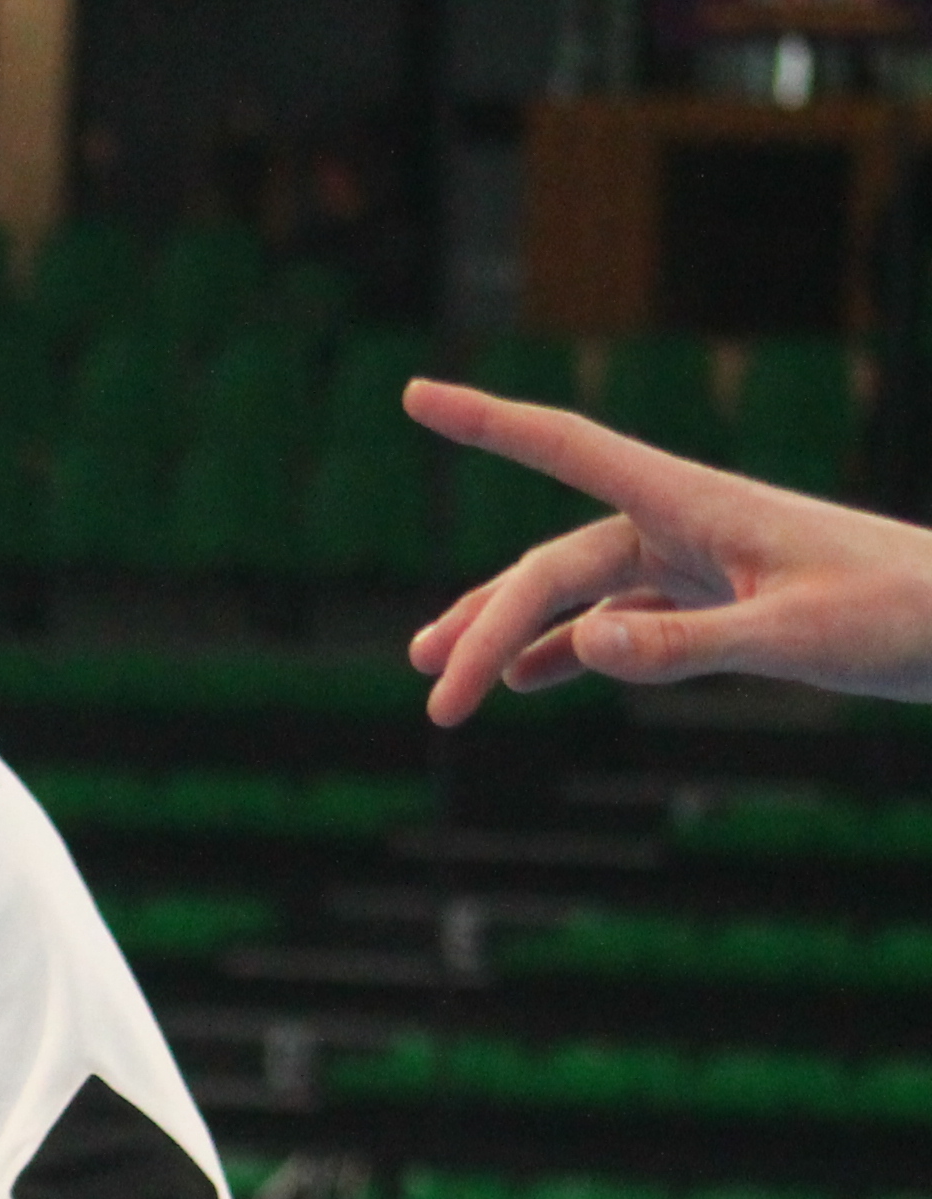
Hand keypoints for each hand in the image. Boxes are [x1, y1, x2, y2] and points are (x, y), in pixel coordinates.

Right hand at [403, 379, 931, 716]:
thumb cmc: (900, 617)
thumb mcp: (793, 637)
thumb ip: (682, 645)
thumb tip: (572, 647)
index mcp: (697, 504)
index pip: (567, 447)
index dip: (486, 423)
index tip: (415, 394)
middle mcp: (685, 523)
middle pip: (554, 564)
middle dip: (487, 628)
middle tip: (439, 706)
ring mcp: (699, 561)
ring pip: (575, 592)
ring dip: (510, 635)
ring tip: (444, 686)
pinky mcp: (719, 600)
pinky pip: (621, 621)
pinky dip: (571, 651)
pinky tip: (529, 684)